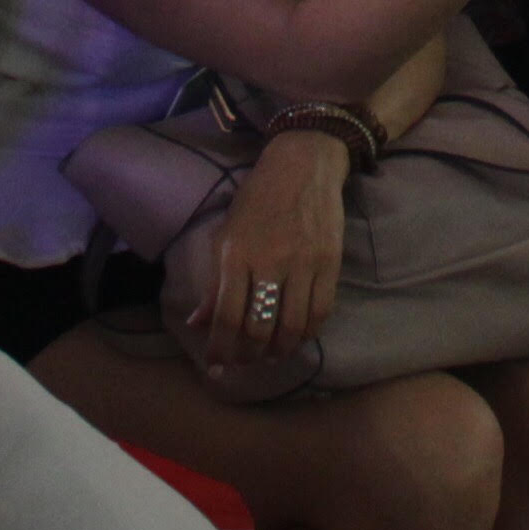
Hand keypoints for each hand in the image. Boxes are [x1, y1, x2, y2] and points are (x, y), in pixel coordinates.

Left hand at [196, 135, 348, 372]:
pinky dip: (307, 333)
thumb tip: (198, 323)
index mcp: (236, 254)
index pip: (227, 317)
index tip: (217, 365)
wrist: (304, 165)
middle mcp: (269, 262)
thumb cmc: (257, 199)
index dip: (221, 348)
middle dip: (248, 355)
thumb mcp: (226, 235)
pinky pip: (320, 312)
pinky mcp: (330, 263)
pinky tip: (296, 337)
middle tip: (243, 361)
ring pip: (291, 327)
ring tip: (269, 356)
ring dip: (278, 351)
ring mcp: (304, 264)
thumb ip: (214, 284)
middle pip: (259, 328)